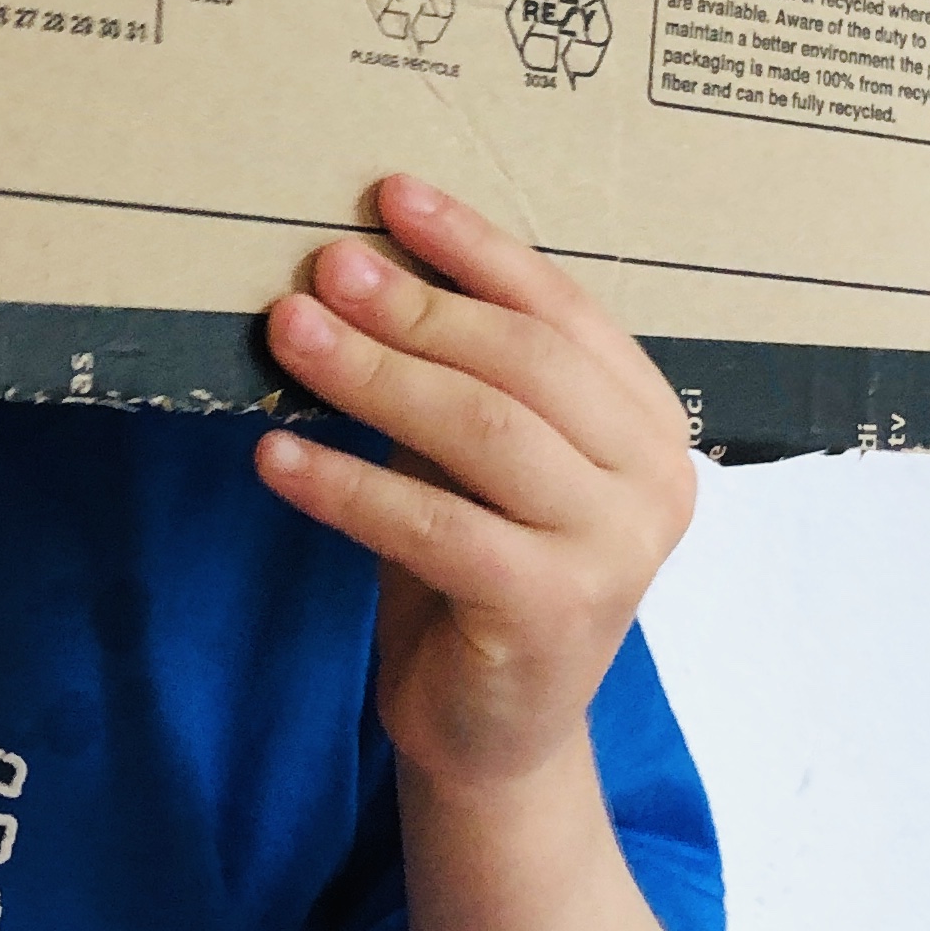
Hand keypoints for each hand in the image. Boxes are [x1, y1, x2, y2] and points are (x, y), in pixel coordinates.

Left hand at [257, 175, 693, 800]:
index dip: (474, 247)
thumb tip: (357, 268)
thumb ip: (457, 375)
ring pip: (482, 432)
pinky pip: (435, 525)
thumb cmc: (479, 572)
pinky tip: (275, 458)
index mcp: (647, 421)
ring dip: (373, 375)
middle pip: (523, 363)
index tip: (389, 197)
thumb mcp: (479, 458)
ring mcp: (615, 550)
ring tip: (290, 335)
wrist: (494, 732)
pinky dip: (347, 485)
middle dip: (416, 307)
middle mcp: (653, 480)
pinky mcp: (553, 612)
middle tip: (324, 268)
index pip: (561, 310)